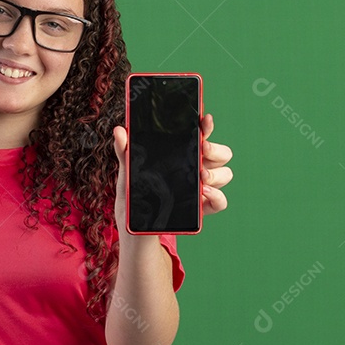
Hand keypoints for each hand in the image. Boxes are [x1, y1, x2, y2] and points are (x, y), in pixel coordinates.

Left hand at [112, 112, 233, 231]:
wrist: (135, 226)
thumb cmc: (134, 193)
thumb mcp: (128, 172)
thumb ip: (125, 151)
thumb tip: (118, 130)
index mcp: (183, 154)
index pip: (202, 135)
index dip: (206, 126)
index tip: (204, 119)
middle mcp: (197, 168)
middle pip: (222, 153)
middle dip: (216, 150)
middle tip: (203, 150)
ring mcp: (203, 187)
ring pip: (225, 174)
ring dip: (216, 174)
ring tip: (201, 177)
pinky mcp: (203, 207)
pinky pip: (221, 201)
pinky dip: (217, 197)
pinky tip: (204, 194)